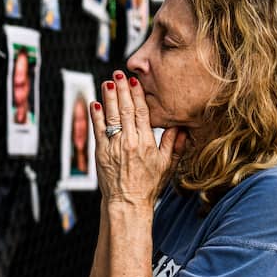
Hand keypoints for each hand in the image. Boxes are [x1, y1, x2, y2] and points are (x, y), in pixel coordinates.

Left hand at [91, 71, 185, 208]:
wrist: (127, 202)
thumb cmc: (149, 185)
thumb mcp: (168, 165)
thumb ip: (175, 144)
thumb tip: (181, 127)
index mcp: (147, 142)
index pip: (143, 113)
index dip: (138, 95)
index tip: (135, 82)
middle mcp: (130, 142)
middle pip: (126, 110)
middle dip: (122, 90)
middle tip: (118, 73)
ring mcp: (114, 146)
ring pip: (111, 116)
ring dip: (108, 98)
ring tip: (107, 82)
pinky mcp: (101, 152)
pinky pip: (98, 130)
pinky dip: (96, 116)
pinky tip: (95, 103)